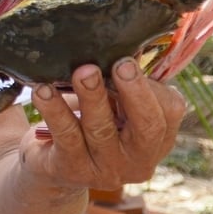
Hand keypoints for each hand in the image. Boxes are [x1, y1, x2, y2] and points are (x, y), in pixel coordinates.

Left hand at [22, 58, 185, 190]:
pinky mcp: (71, 169)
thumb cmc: (88, 125)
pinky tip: (43, 90)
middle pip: (148, 126)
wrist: (51, 168)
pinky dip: (54, 109)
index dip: (151, 86)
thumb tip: (123, 44)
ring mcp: (105, 169)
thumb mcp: (113, 109)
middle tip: (121, 65)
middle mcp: (136, 161)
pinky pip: (65, 135)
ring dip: (92, 96)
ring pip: (102, 129)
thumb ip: (122, 85)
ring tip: (82, 71)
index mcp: (156, 141)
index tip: (127, 61)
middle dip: (135, 93)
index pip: (169, 111)